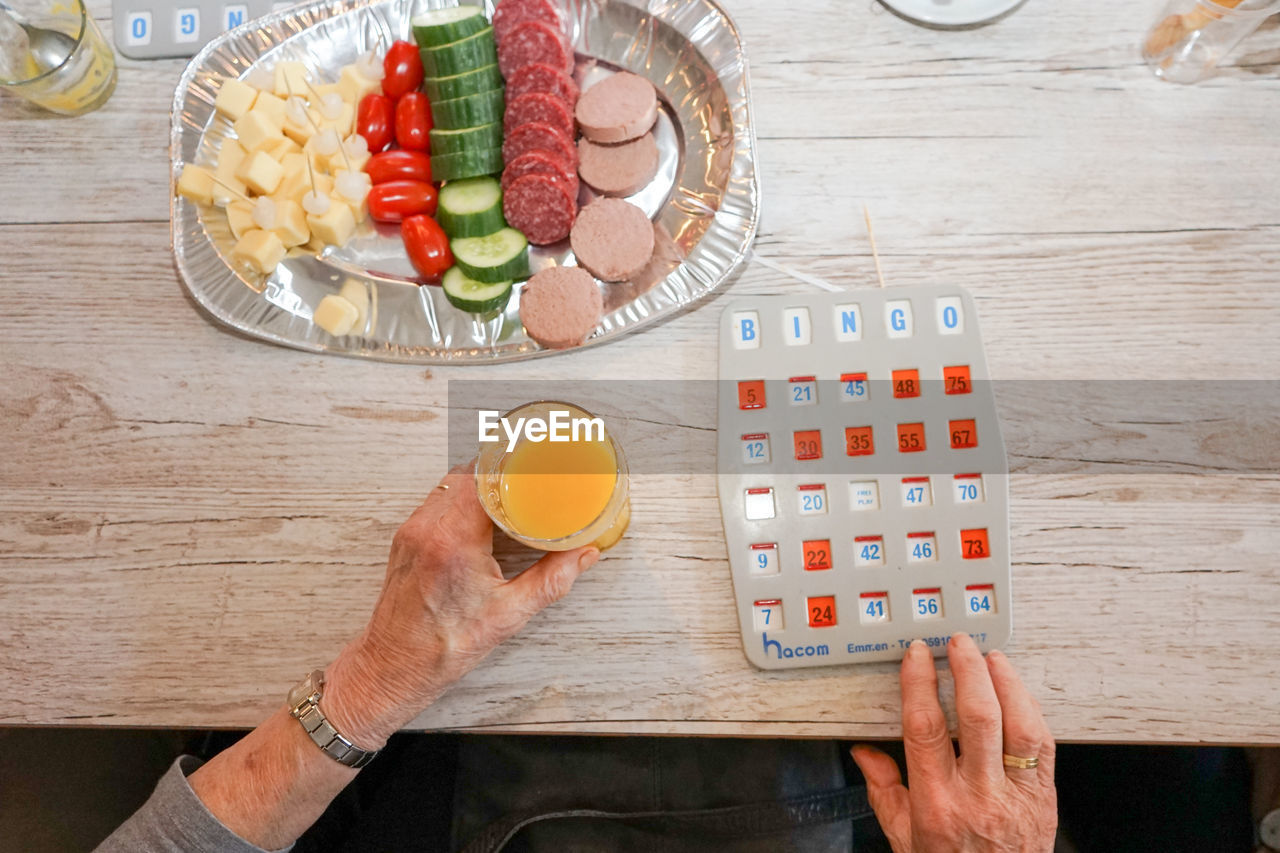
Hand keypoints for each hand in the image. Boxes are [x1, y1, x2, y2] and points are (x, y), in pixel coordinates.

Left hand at [323, 461, 599, 744]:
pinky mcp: (406, 539)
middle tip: (531, 474)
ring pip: (449, 484)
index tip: (535, 459)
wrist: (392, 668)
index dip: (510, 463)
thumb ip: (551, 581)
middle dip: (501, 470)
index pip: (482, 478)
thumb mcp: (508, 616)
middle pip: (467, 474)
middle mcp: (427, 528)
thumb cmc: (441, 648)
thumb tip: (582, 556)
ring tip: (511, 490)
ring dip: (479, 483)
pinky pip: (436, 501)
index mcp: (453, 541)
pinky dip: (462, 498)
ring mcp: (412, 531)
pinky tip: (482, 511)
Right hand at [851, 633, 1056, 852]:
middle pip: (977, 717)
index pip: (925, 728)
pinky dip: (1029, 708)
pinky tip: (1016, 690)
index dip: (920, 683)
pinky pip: (1043, 743)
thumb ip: (884, 790)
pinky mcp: (1044, 796)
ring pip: (1018, 725)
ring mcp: (1016, 795)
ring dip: (1005, 682)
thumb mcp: (904, 838)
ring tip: (990, 657)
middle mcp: (979, 796)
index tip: (917, 656)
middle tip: (957, 644)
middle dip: (967, 670)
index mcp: (937, 804)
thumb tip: (865, 754)